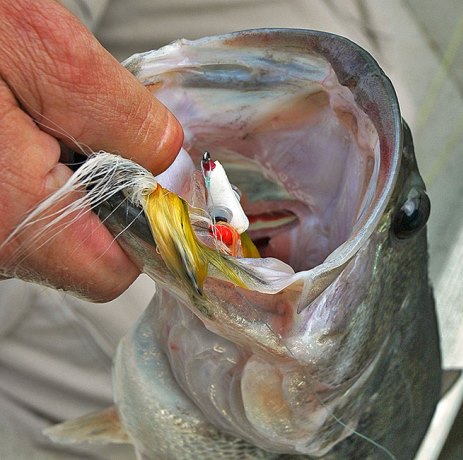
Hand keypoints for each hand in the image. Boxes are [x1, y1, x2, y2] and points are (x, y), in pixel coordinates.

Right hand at [0, 0, 182, 300]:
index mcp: (3, 215)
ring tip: (27, 107)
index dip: (146, 220)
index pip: (112, 268)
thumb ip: (120, 118)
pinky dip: (28, 167)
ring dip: (64, 171)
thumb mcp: (38, 48)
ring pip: (48, 225)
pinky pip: (17, 207)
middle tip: (74, 117)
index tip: (151, 170)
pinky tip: (6, 120)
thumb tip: (171, 163)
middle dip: (104, 185)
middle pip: (82, 248)